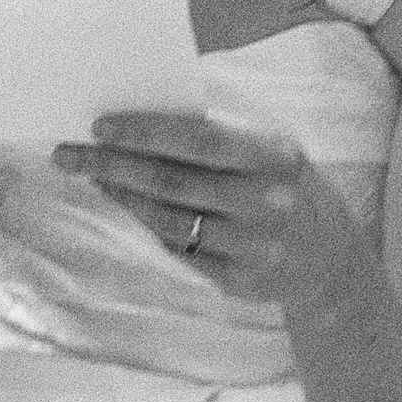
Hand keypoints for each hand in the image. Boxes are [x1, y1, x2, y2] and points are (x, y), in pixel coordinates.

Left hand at [54, 112, 364, 312]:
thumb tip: (145, 121)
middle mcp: (266, 202)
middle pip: (173, 182)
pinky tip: (126, 206)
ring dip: (122, 197)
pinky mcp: (238, 280)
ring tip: (91, 176)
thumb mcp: (273, 152)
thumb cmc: (289, 188)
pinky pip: (178, 250)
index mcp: (274, 156)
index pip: (199, 140)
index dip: (146, 133)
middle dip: (113, 166)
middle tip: (69, 154)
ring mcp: (253, 246)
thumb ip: (223, 136)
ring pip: (168, 221)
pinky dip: (146, 226)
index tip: (100, 126)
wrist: (333, 262)